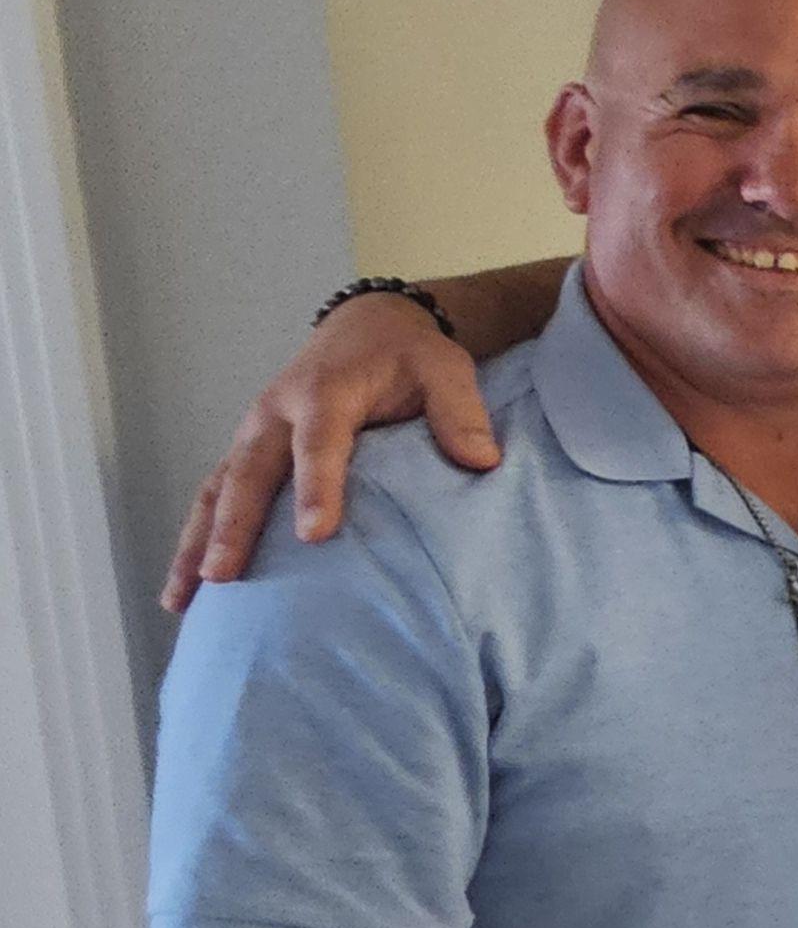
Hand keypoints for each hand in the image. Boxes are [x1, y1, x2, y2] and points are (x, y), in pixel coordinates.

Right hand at [160, 295, 500, 612]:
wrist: (368, 327)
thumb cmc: (410, 357)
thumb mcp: (446, 369)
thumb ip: (461, 413)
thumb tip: (482, 462)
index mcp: (328, 391)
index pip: (320, 440)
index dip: (316, 486)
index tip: (315, 535)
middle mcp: (278, 413)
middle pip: (250, 471)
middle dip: (235, 526)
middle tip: (224, 578)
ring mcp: (255, 434)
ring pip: (218, 489)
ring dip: (199, 542)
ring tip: (185, 599)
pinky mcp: (247, 453)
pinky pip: (213, 498)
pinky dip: (196, 541)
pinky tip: (187, 593)